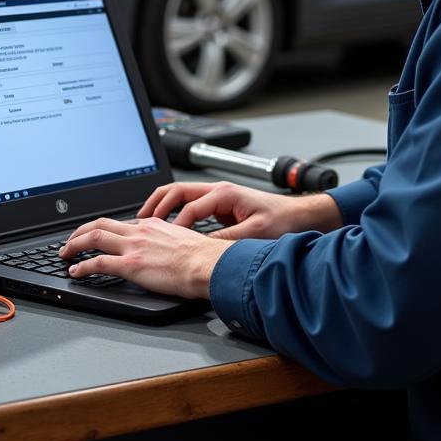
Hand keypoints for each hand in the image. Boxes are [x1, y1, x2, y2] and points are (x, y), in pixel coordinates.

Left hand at [58, 216, 231, 298]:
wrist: (209, 264)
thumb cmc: (204, 257)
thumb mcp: (184, 240)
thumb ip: (168, 241)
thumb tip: (166, 250)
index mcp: (153, 225)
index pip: (120, 223)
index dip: (103, 228)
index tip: (95, 235)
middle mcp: (140, 232)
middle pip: (100, 224)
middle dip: (80, 232)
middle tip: (70, 241)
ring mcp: (134, 247)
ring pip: (94, 238)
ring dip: (74, 245)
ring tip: (65, 254)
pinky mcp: (131, 265)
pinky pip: (99, 263)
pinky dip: (83, 267)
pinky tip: (76, 272)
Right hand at [136, 181, 341, 240]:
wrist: (300, 215)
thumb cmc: (282, 220)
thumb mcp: (254, 233)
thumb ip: (227, 241)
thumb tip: (202, 250)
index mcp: (224, 194)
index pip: (189, 208)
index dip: (176, 225)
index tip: (168, 241)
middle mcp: (218, 190)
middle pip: (177, 191)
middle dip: (156, 205)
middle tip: (141, 221)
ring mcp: (218, 196)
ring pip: (181, 195)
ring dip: (162, 205)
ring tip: (146, 220)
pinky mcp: (220, 205)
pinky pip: (190, 204)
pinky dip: (174, 212)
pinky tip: (168, 225)